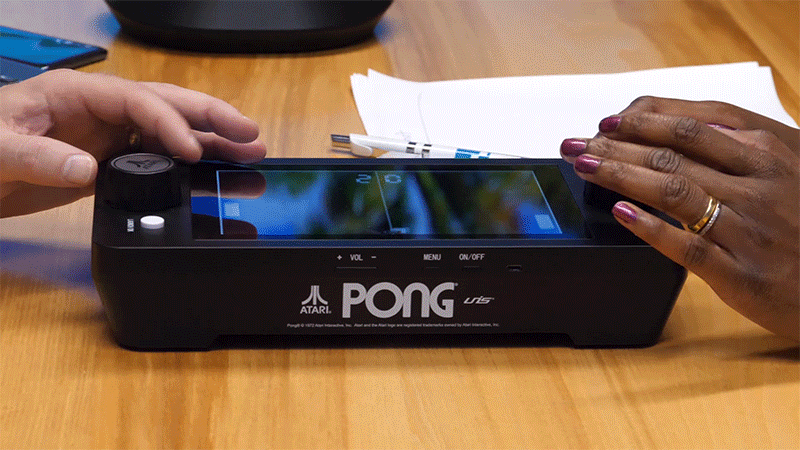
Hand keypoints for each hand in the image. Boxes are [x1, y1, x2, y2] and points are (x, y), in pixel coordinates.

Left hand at [0, 69, 266, 216]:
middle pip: (168, 106)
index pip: (138, 101)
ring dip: (211, 142)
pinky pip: (158, 162)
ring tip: (250, 153)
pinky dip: (190, 168)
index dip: (169, 124)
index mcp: (76, 94)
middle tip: (250, 135)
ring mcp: (108, 139)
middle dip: (212, 118)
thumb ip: (38, 155)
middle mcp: (100, 112)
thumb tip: (84, 166)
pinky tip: (213, 175)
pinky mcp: (109, 166)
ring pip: (170, 133)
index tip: (191, 151)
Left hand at [560, 96, 798, 340]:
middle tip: (577, 142)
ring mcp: (749, 228)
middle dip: (617, 144)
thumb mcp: (790, 167)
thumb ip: (739, 146)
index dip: (644, 120)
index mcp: (771, 152)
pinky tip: (621, 212)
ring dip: (621, 174)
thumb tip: (673, 128)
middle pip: (674, 153)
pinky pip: (687, 245)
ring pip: (674, 190)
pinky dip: (649, 227)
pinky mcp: (741, 272)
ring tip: (586, 166)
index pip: (694, 124)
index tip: (608, 120)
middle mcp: (759, 184)